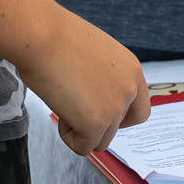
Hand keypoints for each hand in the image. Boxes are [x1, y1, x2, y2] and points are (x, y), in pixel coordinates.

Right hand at [23, 13, 151, 158]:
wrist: (43, 37)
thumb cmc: (58, 39)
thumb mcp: (95, 56)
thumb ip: (105, 78)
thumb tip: (95, 97)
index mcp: (132, 70)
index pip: (140, 109)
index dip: (118, 116)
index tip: (97, 109)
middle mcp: (130, 89)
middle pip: (119, 128)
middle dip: (98, 125)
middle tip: (77, 109)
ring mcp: (115, 108)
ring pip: (101, 141)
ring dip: (81, 131)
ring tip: (64, 104)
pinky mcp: (95, 123)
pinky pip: (83, 147)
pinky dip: (68, 137)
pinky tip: (59, 111)